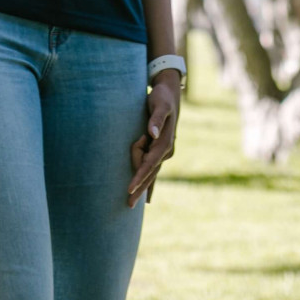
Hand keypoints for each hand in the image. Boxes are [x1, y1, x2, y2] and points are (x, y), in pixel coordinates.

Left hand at [127, 72, 181, 207]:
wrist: (170, 94)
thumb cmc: (162, 98)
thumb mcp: (159, 104)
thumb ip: (156, 118)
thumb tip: (152, 134)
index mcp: (166, 142)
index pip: (150, 163)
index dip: (140, 176)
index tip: (130, 187)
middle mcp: (166, 150)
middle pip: (150, 172)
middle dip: (140, 188)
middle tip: (128, 205)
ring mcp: (164, 152)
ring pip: (150, 170)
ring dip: (141, 182)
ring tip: (131, 201)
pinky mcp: (160, 150)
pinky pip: (153, 170)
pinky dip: (150, 183)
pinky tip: (148, 197)